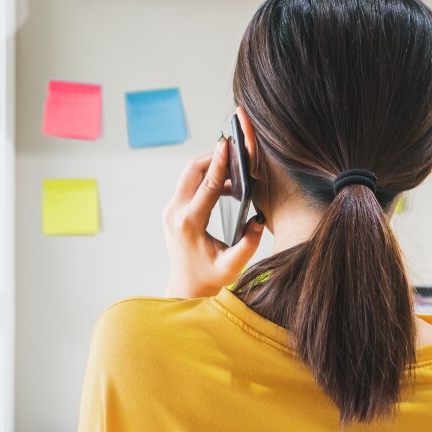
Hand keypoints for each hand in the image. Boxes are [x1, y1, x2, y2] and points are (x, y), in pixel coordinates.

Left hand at [163, 139, 263, 298]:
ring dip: (210, 167)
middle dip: (213, 156)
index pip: (207, 184)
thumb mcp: (233, 265)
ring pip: (189, 174)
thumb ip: (249, 243)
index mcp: (190, 223)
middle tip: (235, 151)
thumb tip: (260, 219)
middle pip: (192, 170)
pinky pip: (189, 185)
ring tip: (235, 172)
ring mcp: (171, 210)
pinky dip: (206, 178)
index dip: (219, 163)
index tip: (227, 144)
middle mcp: (176, 213)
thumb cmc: (210, 278)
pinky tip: (226, 188)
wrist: (186, 287)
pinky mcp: (173, 210)